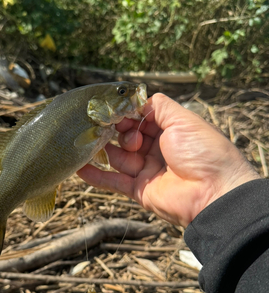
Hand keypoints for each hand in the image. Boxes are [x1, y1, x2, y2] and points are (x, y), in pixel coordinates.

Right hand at [78, 93, 259, 226]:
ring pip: (117, 158)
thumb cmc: (203, 152)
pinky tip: (78, 168)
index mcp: (169, 130)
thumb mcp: (183, 119)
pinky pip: (113, 182)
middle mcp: (157, 149)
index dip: (125, 114)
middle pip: (126, 136)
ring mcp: (147, 170)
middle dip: (113, 131)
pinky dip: (96, 176)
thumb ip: (158, 106)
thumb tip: (137, 100)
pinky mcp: (139, 191)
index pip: (139, 117)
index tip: (112, 111)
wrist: (214, 193)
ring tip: (83, 141)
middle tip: (102, 127)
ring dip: (101, 150)